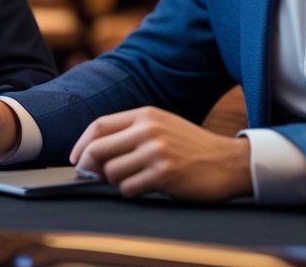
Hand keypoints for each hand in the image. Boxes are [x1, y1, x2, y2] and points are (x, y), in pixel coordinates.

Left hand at [70, 107, 252, 201]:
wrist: (228, 162)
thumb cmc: (191, 147)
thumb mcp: (162, 126)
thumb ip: (130, 132)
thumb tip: (92, 153)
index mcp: (146, 114)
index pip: (99, 125)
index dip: (82, 144)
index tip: (76, 159)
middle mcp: (148, 130)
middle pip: (98, 149)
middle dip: (89, 166)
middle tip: (92, 176)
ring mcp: (156, 152)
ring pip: (111, 172)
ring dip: (115, 181)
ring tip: (133, 179)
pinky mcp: (164, 174)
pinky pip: (128, 188)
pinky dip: (130, 191)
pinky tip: (145, 187)